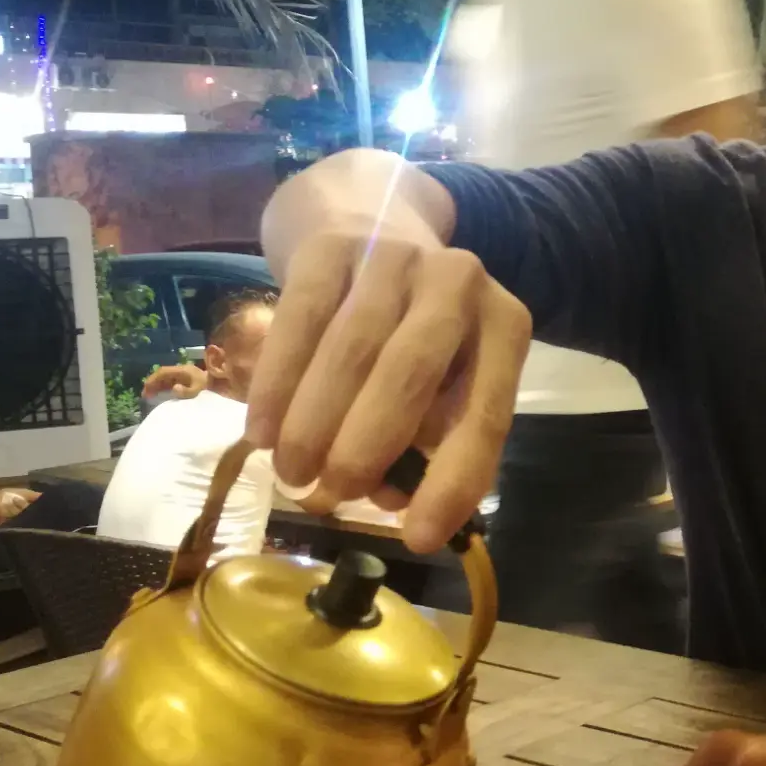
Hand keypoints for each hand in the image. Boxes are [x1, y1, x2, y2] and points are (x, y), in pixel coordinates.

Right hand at [141, 363, 206, 401]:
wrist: (222, 386)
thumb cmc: (209, 388)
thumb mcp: (198, 391)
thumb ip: (186, 391)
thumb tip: (174, 388)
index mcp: (183, 371)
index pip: (163, 372)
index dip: (153, 379)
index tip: (146, 389)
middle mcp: (182, 371)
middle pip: (163, 375)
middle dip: (153, 383)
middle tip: (145, 395)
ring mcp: (184, 375)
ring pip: (166, 378)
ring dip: (157, 386)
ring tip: (149, 396)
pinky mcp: (187, 380)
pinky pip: (172, 382)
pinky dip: (164, 388)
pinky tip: (160, 395)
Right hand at [246, 220, 529, 551]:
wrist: (368, 225)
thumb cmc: (412, 332)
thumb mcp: (444, 382)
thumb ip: (428, 443)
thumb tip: (392, 500)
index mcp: (504, 326)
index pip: (485, 414)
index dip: (452, 481)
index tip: (416, 540)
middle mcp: (459, 282)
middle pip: (412, 372)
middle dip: (367, 447)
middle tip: (330, 500)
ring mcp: (394, 256)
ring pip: (351, 348)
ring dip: (314, 423)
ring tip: (292, 476)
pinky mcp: (331, 247)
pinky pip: (300, 320)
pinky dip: (278, 383)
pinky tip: (260, 433)